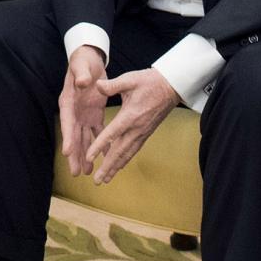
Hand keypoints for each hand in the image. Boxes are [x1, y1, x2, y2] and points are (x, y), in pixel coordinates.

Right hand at [57, 45, 107, 178]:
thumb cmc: (82, 61)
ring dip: (86, 154)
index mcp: (68, 101)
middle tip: (76, 172)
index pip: (67, 121)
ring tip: (87, 172)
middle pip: (73, 136)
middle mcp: (74, 112)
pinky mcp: (94, 115)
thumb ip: (81, 73)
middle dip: (75, 155)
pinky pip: (97, 132)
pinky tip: (103, 157)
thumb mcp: (81, 65)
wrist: (89, 60)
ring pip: (83, 138)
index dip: (67, 136)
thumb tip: (82, 81)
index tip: (67, 151)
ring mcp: (83, 115)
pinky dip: (100, 144)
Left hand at [83, 68, 180, 184]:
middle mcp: (136, 128)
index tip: (89, 157)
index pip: (111, 134)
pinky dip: (125, 159)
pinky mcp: (146, 133)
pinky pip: (134, 150)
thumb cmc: (150, 81)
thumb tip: (96, 85)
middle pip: (120, 151)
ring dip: (116, 167)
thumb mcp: (130, 79)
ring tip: (106, 179)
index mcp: (130, 115)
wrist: (171, 86)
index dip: (99, 146)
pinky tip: (119, 166)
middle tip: (97, 181)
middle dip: (108, 167)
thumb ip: (112, 85)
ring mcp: (143, 132)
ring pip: (127, 153)